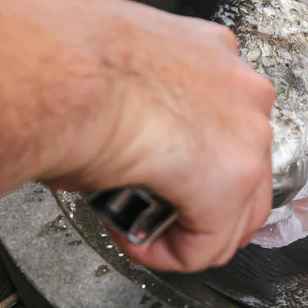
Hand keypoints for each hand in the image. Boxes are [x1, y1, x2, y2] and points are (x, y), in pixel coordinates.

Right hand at [30, 0, 275, 271]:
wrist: (60, 73)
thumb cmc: (62, 62)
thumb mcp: (108, 73)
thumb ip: (134, 105)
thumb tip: (118, 142)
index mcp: (210, 53)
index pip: (222, 122)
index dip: (184, 159)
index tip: (145, 169)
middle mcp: (240, 89)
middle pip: (242, 168)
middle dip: (197, 199)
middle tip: (146, 205)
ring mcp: (248, 133)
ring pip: (237, 211)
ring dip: (186, 228)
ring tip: (136, 224)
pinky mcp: (233, 181)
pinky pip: (208, 243)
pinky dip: (170, 254)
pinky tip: (134, 241)